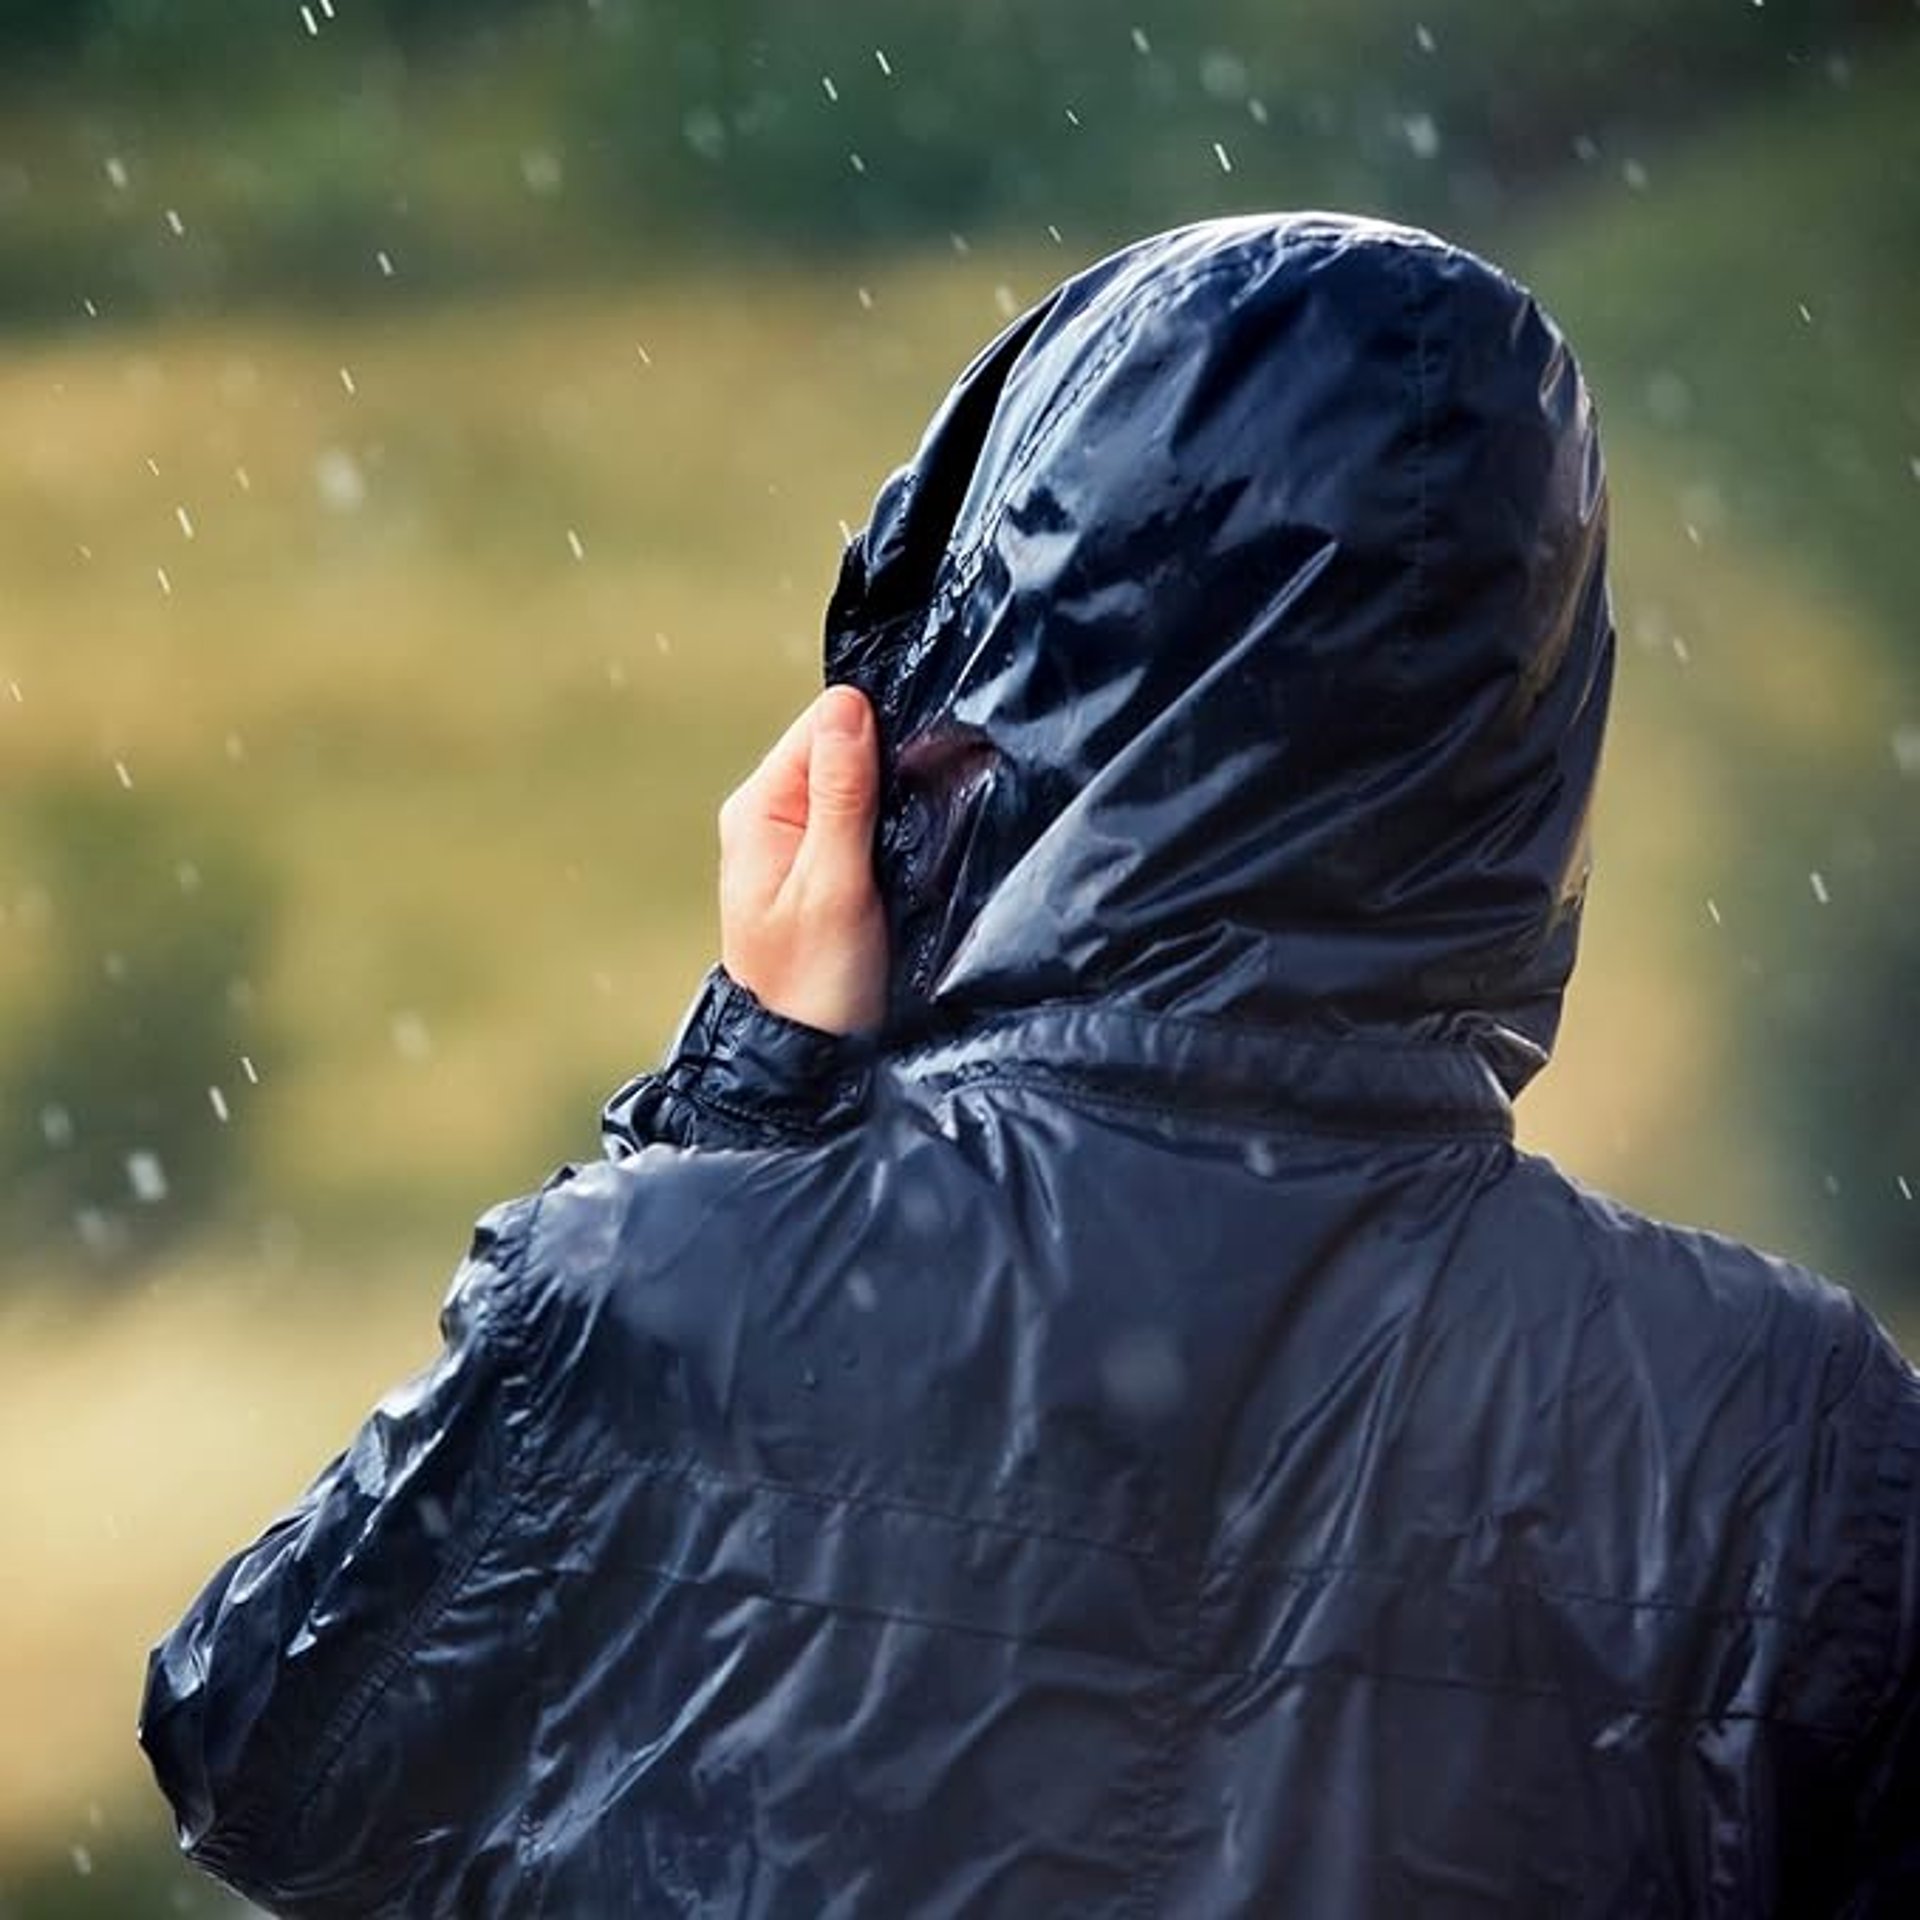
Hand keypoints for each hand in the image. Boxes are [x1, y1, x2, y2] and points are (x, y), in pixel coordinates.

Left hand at [718, 686, 888, 1034]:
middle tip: (922, 810)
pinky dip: (888, 826)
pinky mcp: (822, 867)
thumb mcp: (834, 885)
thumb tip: (848, 705)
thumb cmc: (814, 983)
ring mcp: (795, 841)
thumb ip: (842, 794)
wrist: (803, 1058)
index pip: (822, 723)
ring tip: (913, 837)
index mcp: (759, 808)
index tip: (916, 769)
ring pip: (857, 783)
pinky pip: (860, 819)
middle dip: (888, 765)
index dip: (876, 733)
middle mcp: (771, 815)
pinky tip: (906, 850)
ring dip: (892, 798)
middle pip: (842, 748)